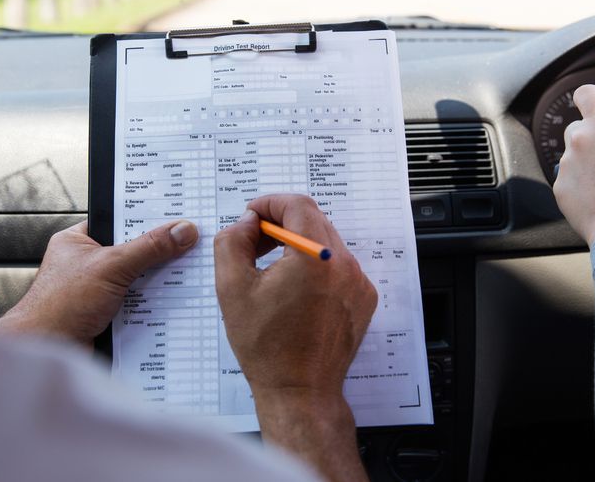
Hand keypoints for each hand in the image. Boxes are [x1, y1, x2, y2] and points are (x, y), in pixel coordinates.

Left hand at [0, 219, 198, 345]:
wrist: (45, 351)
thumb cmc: (58, 306)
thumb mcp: (111, 266)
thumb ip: (148, 247)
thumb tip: (181, 230)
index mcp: (79, 241)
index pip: (121, 221)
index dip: (149, 219)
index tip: (179, 217)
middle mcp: (88, 264)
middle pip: (133, 251)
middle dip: (158, 254)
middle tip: (188, 247)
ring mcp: (98, 291)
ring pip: (137, 280)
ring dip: (156, 283)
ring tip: (184, 276)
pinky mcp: (107, 314)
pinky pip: (137, 304)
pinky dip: (151, 306)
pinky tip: (170, 305)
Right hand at [214, 194, 374, 481]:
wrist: (299, 391)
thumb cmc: (266, 346)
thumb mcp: (231, 288)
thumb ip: (233, 241)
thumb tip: (248, 223)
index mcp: (315, 257)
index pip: (297, 205)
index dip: (270, 203)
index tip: (252, 214)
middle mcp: (344, 264)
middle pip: (313, 220)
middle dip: (282, 223)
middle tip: (255, 240)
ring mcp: (358, 282)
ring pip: (327, 243)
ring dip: (299, 244)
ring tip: (272, 268)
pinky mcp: (363, 299)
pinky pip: (339, 266)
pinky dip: (317, 266)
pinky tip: (294, 289)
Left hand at [553, 85, 594, 245]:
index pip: (586, 94)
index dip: (590, 98)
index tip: (592, 104)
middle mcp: (581, 140)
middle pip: (578, 127)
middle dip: (590, 138)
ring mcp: (566, 163)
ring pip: (572, 154)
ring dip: (585, 163)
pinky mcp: (559, 186)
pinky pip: (568, 177)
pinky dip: (578, 184)